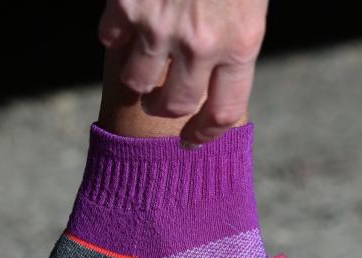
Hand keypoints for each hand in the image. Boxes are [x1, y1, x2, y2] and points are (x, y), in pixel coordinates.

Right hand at [99, 0, 267, 144]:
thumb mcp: (250, 3)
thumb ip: (235, 38)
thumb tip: (218, 74)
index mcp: (241, 41)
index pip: (222, 113)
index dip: (204, 134)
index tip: (190, 141)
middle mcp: (200, 43)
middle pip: (173, 105)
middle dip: (163, 105)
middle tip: (156, 99)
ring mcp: (159, 26)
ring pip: (136, 80)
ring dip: (137, 73)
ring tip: (142, 56)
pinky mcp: (126, 6)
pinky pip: (111, 38)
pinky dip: (116, 32)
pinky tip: (129, 17)